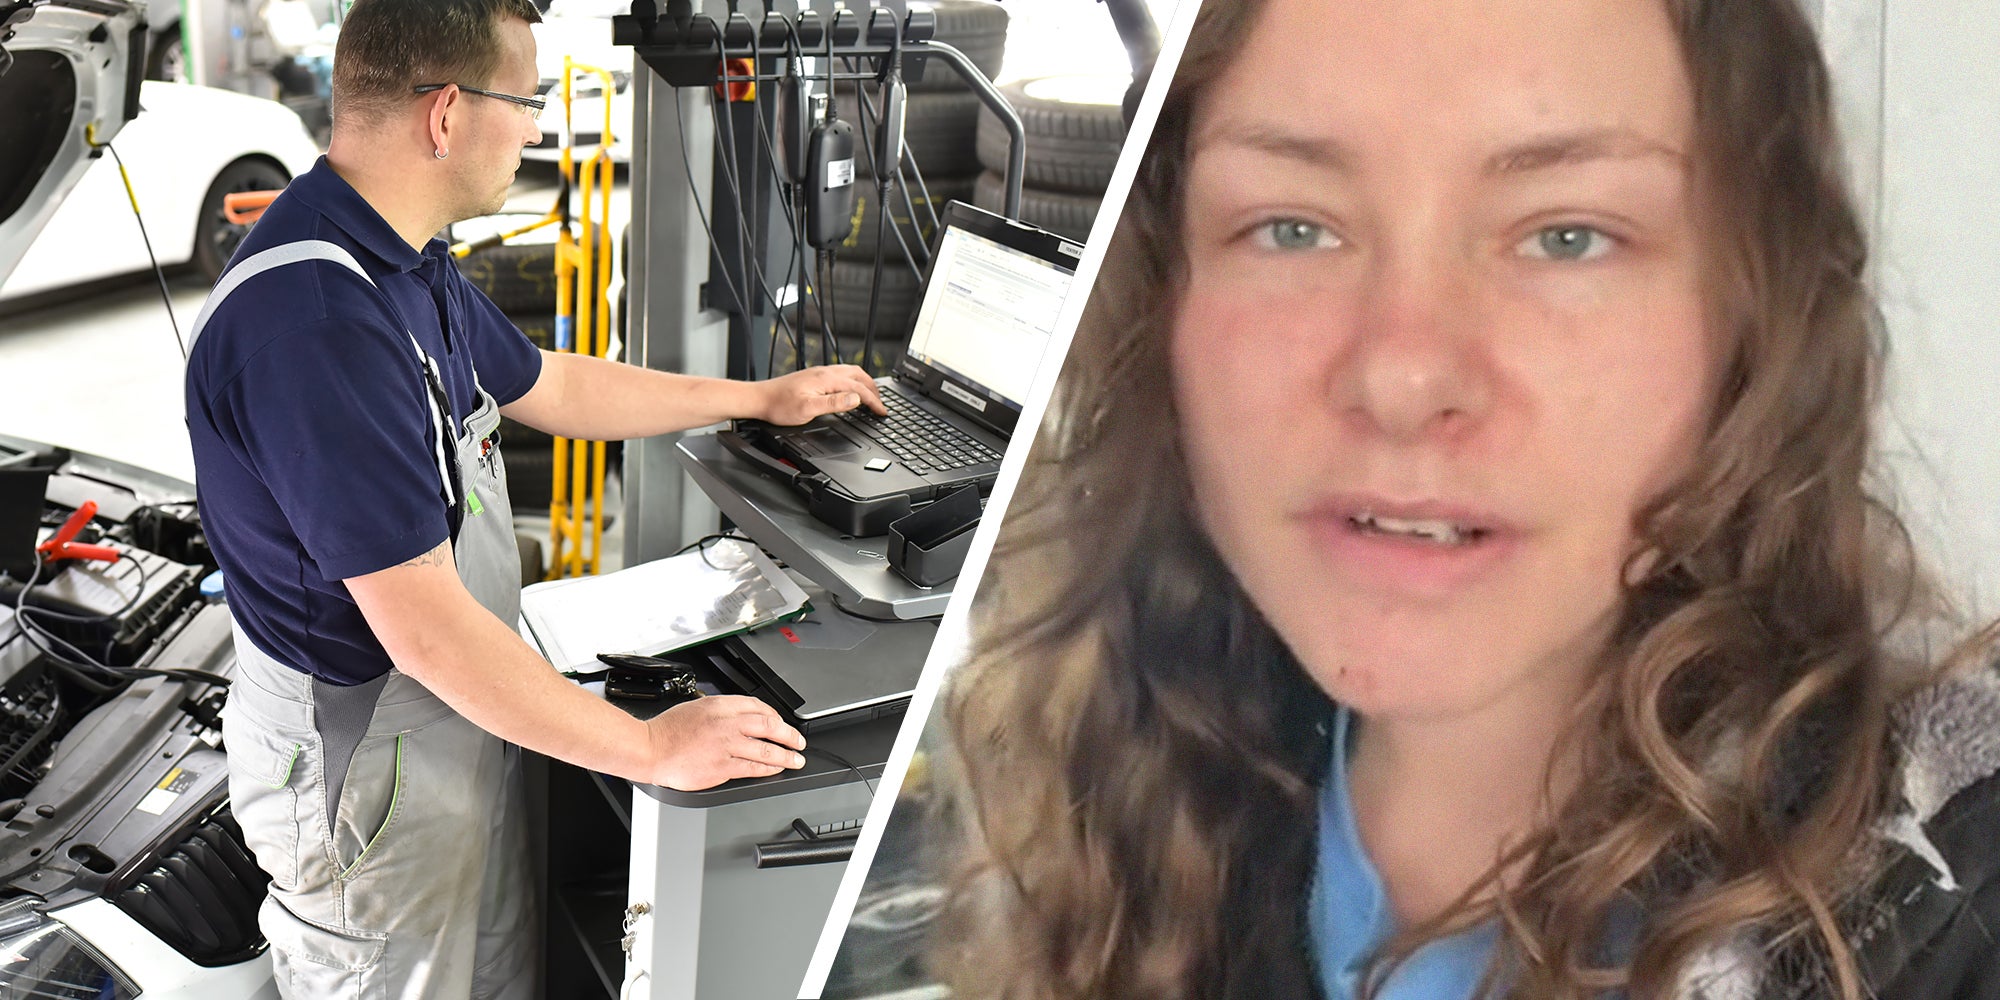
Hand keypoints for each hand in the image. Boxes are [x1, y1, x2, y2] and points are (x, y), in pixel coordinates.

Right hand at [643, 695, 807, 790]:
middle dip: (789, 734)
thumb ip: (720, 710)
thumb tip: (741, 717)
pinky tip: (777, 769)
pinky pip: (753, 767)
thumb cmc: (667, 730)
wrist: (650, 749)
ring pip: (767, 749)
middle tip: (799, 740)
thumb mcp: (696, 706)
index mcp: (720, 705)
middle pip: (770, 725)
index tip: (781, 723)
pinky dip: (769, 768)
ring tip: (796, 758)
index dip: (775, 715)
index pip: (758, 706)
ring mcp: (726, 745)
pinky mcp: (722, 766)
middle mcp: (727, 723)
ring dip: (786, 755)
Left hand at [754, 365, 886, 424]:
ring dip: (864, 383)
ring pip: (850, 372)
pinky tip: (850, 390)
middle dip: (873, 389)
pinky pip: (841, 374)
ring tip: (871, 395)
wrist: (760, 399)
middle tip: (881, 404)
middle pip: (858, 375)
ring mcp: (819, 373)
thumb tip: (856, 399)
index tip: (882, 412)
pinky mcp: (814, 376)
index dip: (873, 401)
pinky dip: (853, 381)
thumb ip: (834, 403)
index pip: (858, 388)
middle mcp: (824, 372)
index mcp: (826, 379)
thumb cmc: (779, 406)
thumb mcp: (808, 409)